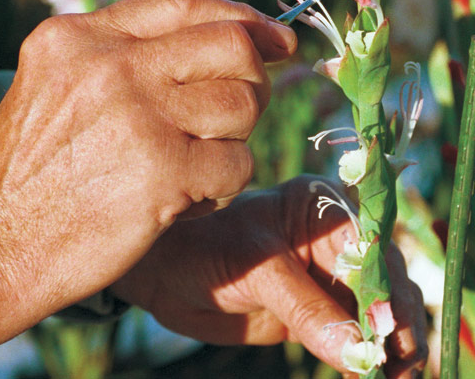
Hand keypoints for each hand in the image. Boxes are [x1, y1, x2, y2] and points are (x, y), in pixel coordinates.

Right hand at [0, 0, 295, 363]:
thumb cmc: (31, 169)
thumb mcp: (56, 82)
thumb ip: (122, 51)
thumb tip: (222, 35)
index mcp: (80, 35)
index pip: (183, 3)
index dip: (241, 15)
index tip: (276, 38)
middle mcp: (110, 64)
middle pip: (232, 46)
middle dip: (255, 77)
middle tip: (245, 107)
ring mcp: (138, 115)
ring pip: (243, 105)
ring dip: (234, 138)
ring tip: (198, 161)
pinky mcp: (163, 173)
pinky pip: (238, 165)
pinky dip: (222, 186)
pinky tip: (187, 199)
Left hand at [111, 175, 427, 378]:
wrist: (169, 274)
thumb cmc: (206, 248)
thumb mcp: (257, 268)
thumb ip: (305, 306)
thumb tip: (358, 350)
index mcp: (323, 206)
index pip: (372, 247)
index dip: (388, 289)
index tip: (391, 330)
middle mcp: (335, 238)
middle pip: (386, 281)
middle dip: (397, 323)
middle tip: (398, 366)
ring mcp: (329, 276)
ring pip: (378, 313)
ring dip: (390, 347)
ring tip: (392, 378)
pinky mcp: (319, 312)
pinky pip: (355, 337)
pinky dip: (367, 359)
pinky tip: (369, 378)